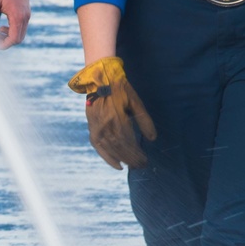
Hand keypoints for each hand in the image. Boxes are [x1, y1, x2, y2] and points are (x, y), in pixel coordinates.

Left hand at [0, 0, 30, 49]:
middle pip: (19, 38)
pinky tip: (2, 25)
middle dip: (6, 42)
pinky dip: (12, 30)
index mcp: (18, 15)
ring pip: (20, 33)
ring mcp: (27, 14)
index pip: (14, 38)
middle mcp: (25, 17)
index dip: (3, 44)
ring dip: (9, 36)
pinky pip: (21, 26)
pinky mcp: (25, 11)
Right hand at [67, 55, 155, 169]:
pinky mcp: (92, 129)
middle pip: (120, 148)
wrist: (99, 79)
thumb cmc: (120, 89)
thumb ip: (144, 121)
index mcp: (117, 118)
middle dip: (132, 159)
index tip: (145, 160)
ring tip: (133, 166)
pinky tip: (118, 166)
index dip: (137, 153)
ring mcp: (97, 128)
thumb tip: (152, 139)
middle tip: (142, 165)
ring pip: (111, 150)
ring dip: (123, 160)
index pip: (128, 142)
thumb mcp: (135, 102)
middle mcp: (105, 126)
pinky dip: (108, 158)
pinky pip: (99, 148)